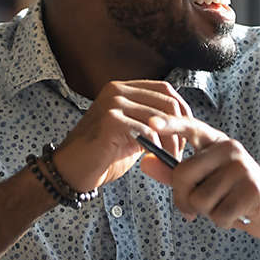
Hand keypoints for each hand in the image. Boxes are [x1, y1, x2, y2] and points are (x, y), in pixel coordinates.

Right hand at [52, 81, 192, 191]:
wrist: (71, 171)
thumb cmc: (103, 155)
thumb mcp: (132, 132)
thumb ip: (151, 122)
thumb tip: (181, 122)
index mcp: (123, 88)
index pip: (165, 89)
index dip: (182, 110)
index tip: (188, 133)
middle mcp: (117, 90)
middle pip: (167, 102)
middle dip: (180, 129)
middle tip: (179, 152)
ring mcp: (112, 103)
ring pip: (160, 118)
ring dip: (171, 142)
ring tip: (169, 160)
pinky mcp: (110, 120)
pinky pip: (147, 131)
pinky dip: (156, 147)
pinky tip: (154, 159)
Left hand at [139, 115, 259, 247]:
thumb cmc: (235, 194)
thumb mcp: (205, 181)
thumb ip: (174, 173)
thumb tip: (145, 163)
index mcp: (216, 142)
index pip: (191, 128)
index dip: (170, 125)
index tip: (151, 123)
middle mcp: (230, 149)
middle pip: (183, 174)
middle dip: (183, 199)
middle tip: (196, 208)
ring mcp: (243, 167)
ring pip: (200, 199)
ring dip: (208, 212)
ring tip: (226, 206)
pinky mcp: (252, 189)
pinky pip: (218, 214)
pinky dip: (223, 221)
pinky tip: (237, 214)